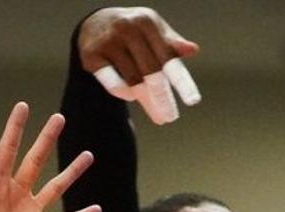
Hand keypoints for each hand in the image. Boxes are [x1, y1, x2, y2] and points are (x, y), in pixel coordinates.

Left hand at [0, 103, 102, 211]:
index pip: (8, 149)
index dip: (15, 128)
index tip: (23, 106)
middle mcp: (14, 193)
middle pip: (35, 160)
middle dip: (47, 138)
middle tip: (60, 117)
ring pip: (56, 186)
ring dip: (72, 171)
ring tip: (88, 155)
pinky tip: (97, 208)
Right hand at [78, 7, 201, 124]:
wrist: (96, 22)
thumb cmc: (136, 31)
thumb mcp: (155, 32)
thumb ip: (172, 44)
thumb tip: (193, 50)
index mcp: (147, 21)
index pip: (168, 57)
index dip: (181, 81)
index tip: (193, 101)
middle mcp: (127, 28)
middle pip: (150, 72)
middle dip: (162, 99)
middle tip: (169, 118)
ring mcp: (108, 41)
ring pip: (132, 82)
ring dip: (146, 101)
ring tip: (157, 113)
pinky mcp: (91, 55)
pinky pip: (113, 84)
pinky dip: (124, 93)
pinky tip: (131, 96)